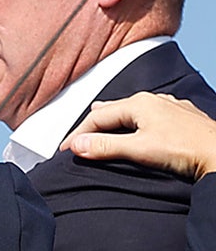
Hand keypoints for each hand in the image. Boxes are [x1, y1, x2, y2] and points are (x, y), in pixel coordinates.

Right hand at [62, 91, 215, 180]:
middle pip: (113, 110)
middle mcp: (153, 100)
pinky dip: (136, 122)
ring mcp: (170, 107)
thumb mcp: (139, 150)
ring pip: (133, 110)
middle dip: (93, 123)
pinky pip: (152, 115)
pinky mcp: (183, 118)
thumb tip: (76, 145)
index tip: (66, 149)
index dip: (79, 134)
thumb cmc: (185, 150)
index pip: (98, 117)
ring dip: (114, 120)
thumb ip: (106, 147)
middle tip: (78, 138)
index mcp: (138, 103)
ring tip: (101, 123)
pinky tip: (140, 126)